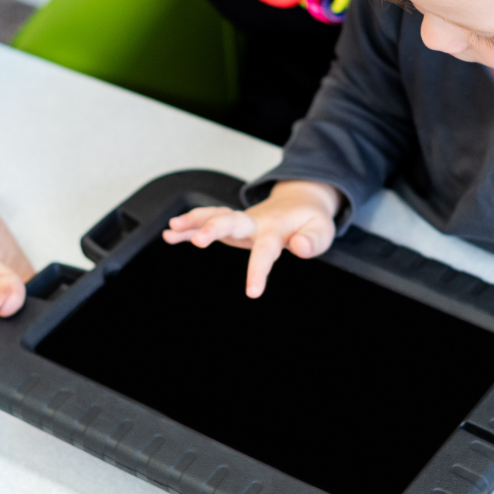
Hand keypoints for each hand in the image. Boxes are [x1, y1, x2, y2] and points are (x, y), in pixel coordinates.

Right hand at [0, 177, 33, 383]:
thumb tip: (11, 304)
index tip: (13, 368)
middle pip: (2, 349)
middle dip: (21, 347)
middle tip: (39, 330)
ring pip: (24, 327)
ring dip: (37, 322)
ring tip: (45, 305)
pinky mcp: (18, 287)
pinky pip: (37, 302)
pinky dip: (48, 300)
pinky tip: (53, 290)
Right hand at [162, 180, 339, 296]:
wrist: (300, 200)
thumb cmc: (310, 220)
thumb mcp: (322, 231)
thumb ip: (312, 241)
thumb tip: (298, 248)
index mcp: (276, 229)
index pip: (266, 251)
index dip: (258, 271)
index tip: (252, 293)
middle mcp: (254, 222)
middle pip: (232, 221)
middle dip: (214, 228)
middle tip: (199, 240)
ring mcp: (241, 220)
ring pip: (215, 216)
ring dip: (194, 221)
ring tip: (172, 229)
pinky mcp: (232, 223)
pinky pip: (208, 220)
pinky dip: (190, 226)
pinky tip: (171, 235)